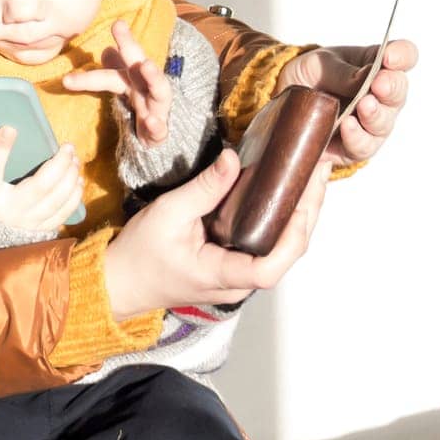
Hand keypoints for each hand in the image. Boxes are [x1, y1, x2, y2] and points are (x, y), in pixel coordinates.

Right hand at [0, 128, 85, 231]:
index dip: (0, 149)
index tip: (10, 128)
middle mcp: (9, 209)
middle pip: (40, 186)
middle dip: (57, 164)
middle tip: (66, 145)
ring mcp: (28, 222)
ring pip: (56, 198)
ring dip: (69, 176)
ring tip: (73, 158)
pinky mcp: (40, 229)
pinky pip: (64, 212)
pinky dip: (74, 195)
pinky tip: (77, 178)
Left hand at [61, 18, 172, 146]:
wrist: (160, 138)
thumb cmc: (144, 108)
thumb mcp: (129, 88)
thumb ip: (117, 70)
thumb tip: (106, 49)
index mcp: (136, 79)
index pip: (127, 58)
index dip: (124, 41)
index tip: (117, 22)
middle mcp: (147, 89)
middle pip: (139, 66)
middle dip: (130, 46)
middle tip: (119, 27)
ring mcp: (157, 110)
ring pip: (159, 91)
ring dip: (154, 77)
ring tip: (146, 65)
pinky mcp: (160, 134)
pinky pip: (160, 130)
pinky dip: (157, 126)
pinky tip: (151, 122)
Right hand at [103, 146, 330, 319]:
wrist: (120, 281)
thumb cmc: (139, 255)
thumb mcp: (168, 214)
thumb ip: (203, 189)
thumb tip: (233, 158)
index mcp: (221, 275)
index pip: (269, 268)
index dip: (292, 236)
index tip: (301, 200)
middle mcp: (237, 281)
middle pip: (286, 253)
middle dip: (308, 211)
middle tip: (318, 171)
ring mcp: (238, 275)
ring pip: (281, 248)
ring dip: (300, 213)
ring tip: (311, 177)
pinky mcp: (234, 263)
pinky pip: (267, 242)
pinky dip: (281, 217)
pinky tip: (286, 193)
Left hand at [277, 38, 418, 167]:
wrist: (285, 102)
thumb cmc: (311, 77)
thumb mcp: (319, 65)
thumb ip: (342, 71)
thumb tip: (364, 77)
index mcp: (376, 64)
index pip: (403, 56)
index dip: (402, 55)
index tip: (390, 56)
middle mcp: (381, 94)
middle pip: (398, 92)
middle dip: (391, 87)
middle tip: (379, 83)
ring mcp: (372, 122)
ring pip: (385, 122)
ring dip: (375, 114)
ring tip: (364, 105)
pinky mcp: (357, 146)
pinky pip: (363, 146)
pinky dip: (356, 136)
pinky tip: (347, 126)